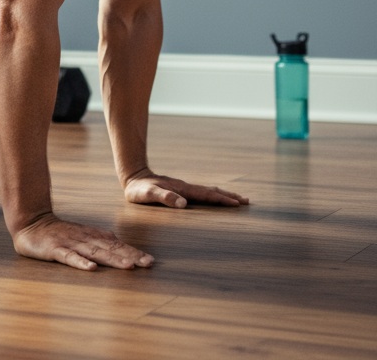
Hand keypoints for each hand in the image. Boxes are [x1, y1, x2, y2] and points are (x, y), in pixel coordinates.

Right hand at [12, 212, 154, 270]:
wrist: (29, 221)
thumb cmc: (56, 231)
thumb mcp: (80, 233)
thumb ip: (97, 237)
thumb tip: (117, 240)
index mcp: (90, 235)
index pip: (115, 244)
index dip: (132, 251)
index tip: (150, 261)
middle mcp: (83, 238)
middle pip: (109, 248)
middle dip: (129, 256)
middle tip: (148, 264)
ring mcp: (69, 243)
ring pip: (94, 252)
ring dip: (112, 259)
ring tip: (128, 266)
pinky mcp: (54, 250)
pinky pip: (68, 257)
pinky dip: (80, 262)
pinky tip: (91, 268)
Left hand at [124, 169, 249, 208]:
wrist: (133, 177)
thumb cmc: (138, 189)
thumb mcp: (148, 194)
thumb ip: (164, 198)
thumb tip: (183, 204)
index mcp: (182, 189)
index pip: (206, 195)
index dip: (221, 200)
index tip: (237, 203)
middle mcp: (185, 188)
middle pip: (211, 191)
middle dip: (228, 196)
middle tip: (247, 201)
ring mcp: (184, 188)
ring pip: (207, 191)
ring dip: (223, 195)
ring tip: (237, 199)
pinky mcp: (180, 191)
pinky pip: (201, 193)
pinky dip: (212, 196)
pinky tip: (215, 199)